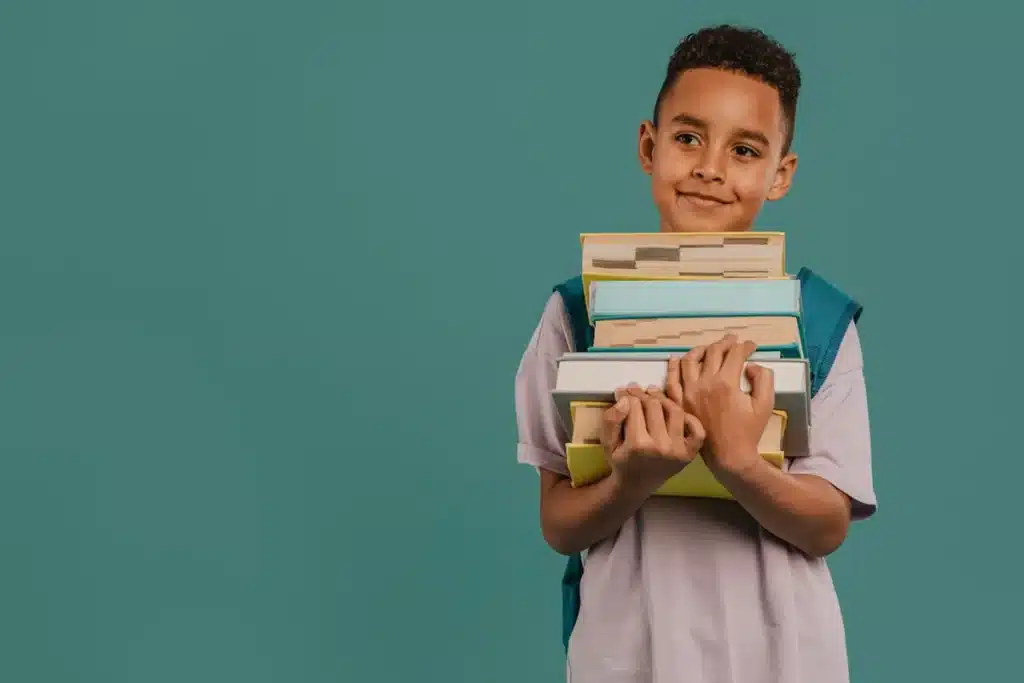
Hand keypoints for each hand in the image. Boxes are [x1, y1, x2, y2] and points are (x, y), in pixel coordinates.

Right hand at [599, 383, 704, 494]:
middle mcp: (660, 447)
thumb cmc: (620, 461)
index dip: (626, 394)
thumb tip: (626, 399)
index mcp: (637, 445)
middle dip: (642, 394)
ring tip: (653, 396)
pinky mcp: (690, 453)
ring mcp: (678, 450)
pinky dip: (690, 418)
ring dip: (663, 399)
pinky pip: (696, 429)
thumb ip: (611, 420)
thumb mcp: (607, 442)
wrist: (637, 485)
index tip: (623, 391)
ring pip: (675, 411)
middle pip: (654, 405)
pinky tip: (676, 414)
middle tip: (636, 391)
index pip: (634, 406)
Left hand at [678, 334, 774, 475]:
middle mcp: (705, 383)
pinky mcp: (679, 401)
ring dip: (701, 349)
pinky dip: (674, 366)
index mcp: (727, 382)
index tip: (752, 346)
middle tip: (733, 341)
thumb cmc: (749, 431)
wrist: (729, 455)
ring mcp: (689, 392)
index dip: (745, 346)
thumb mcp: (766, 404)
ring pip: (690, 360)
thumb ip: (763, 378)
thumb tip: (750, 365)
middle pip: (713, 352)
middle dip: (726, 343)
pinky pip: (672, 379)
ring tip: (709, 348)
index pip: (735, 353)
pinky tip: (678, 359)